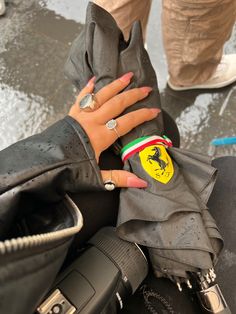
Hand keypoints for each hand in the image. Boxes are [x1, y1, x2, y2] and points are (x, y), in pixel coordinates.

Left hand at [69, 72, 159, 188]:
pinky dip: (87, 88)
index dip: (142, 115)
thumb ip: (119, 178)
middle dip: (133, 95)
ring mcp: (81, 116)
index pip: (127, 122)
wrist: (44, 165)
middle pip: (117, 103)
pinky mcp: (71, 114)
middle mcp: (93, 121)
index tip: (154, 110)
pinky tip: (93, 80)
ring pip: (101, 95)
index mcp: (101, 136)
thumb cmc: (69, 171)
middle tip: (146, 89)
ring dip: (115, 85)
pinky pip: (81, 98)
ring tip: (127, 76)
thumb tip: (141, 183)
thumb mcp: (97, 178)